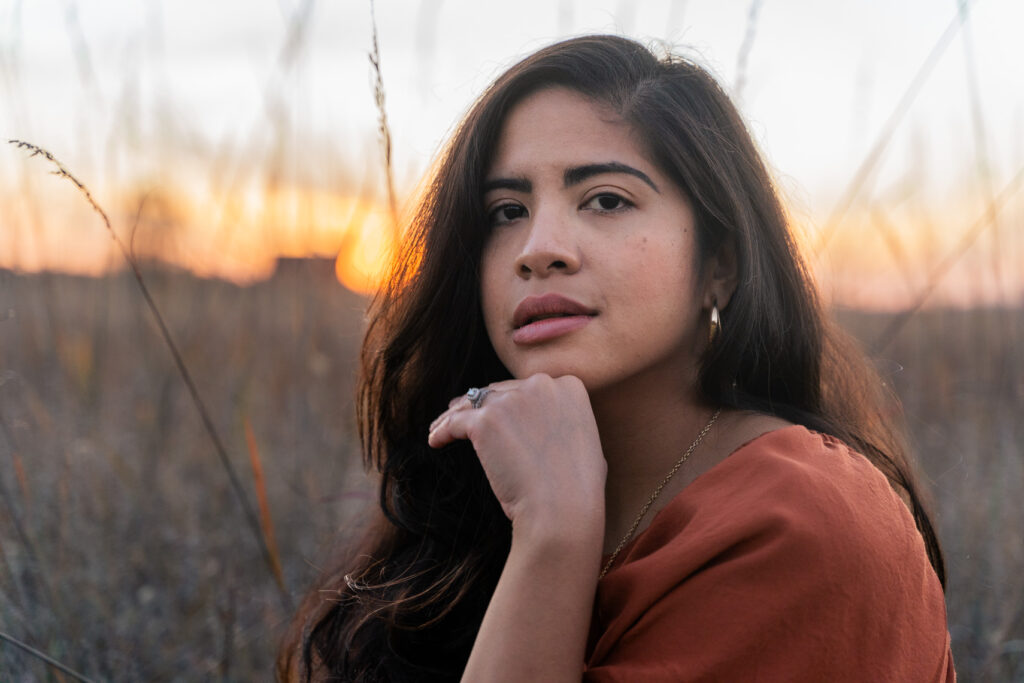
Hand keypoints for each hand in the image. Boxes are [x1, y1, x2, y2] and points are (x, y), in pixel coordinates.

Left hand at [428, 373, 605, 540]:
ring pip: (473, 402)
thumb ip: (566, 421)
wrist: (563, 509)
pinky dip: (443, 430)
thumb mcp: (586, 441)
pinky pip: (455, 422)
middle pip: (500, 392)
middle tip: (467, 418)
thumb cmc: (578, 489)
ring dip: (457, 413)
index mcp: (569, 386)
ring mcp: (511, 401)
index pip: (530, 388)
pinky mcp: (485, 421)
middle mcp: (541, 385)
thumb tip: (549, 425)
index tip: (501, 416)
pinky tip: (435, 441)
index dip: (512, 403)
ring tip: (443, 426)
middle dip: (484, 406)